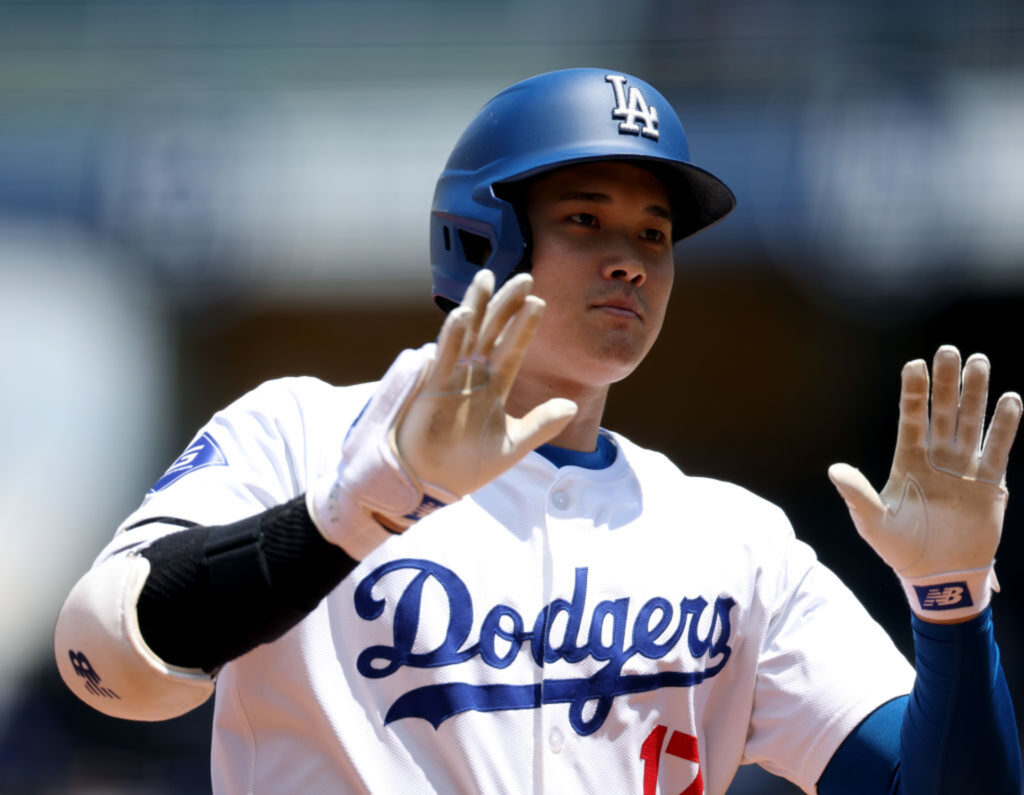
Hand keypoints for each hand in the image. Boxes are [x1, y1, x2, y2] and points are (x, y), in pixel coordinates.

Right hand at [395, 269, 576, 504]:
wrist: (432, 484)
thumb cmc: (469, 466)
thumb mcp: (513, 445)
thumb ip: (541, 425)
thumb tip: (573, 406)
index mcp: (494, 385)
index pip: (513, 348)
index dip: (524, 325)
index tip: (538, 300)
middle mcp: (473, 374)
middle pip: (492, 331)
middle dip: (505, 304)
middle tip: (522, 276)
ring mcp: (452, 377)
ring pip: (467, 333)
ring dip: (477, 306)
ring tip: (487, 278)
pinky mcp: (432, 386)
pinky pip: (445, 356)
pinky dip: (453, 335)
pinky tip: (464, 314)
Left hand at [828, 345, 1021, 620]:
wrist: (937, 576)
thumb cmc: (899, 548)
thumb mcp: (873, 522)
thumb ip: (858, 495)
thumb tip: (835, 470)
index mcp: (907, 462)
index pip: (911, 419)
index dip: (914, 393)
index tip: (915, 364)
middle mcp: (937, 459)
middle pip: (943, 413)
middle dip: (946, 383)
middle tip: (950, 350)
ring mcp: (964, 469)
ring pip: (972, 424)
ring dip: (976, 394)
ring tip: (979, 362)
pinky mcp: (990, 485)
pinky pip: (999, 450)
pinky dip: (1005, 427)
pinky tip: (1011, 400)